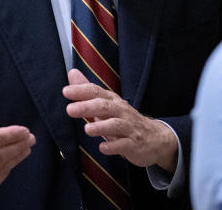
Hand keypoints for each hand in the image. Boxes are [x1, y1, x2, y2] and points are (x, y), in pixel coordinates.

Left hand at [63, 68, 177, 171]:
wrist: (155, 138)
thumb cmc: (125, 120)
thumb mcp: (107, 104)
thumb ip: (88, 91)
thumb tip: (72, 73)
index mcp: (113, 101)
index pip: (96, 91)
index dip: (81, 91)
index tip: (66, 92)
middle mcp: (121, 111)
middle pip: (104, 106)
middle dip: (87, 107)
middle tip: (70, 109)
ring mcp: (129, 128)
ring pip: (116, 125)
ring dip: (101, 127)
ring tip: (87, 129)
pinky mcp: (135, 144)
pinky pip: (125, 145)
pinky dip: (114, 147)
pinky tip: (103, 148)